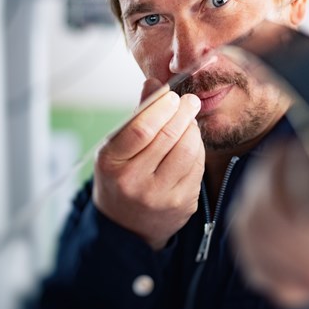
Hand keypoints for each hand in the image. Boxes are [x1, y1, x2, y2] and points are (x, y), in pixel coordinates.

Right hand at [93, 78, 204, 249]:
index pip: (141, 129)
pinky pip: (197, 167)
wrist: (126, 226)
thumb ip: (137, 115)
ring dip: (193, 129)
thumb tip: (154, 83)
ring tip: (189, 121)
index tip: (171, 95)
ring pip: (188, 151)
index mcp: (111, 164)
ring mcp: (159, 197)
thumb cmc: (120, 176)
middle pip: (168, 137)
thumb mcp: (116, 147)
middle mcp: (134, 183)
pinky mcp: (182, 204)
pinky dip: (197, 149)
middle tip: (189, 101)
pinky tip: (191, 143)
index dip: (161, 107)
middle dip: (183, 113)